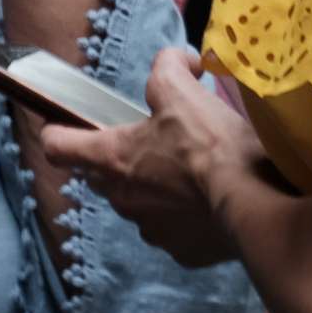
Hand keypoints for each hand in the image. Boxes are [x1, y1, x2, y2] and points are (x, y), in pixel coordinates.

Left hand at [42, 47, 256, 268]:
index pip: (58, 146)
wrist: (254, 205)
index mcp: (112, 158)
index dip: (58, 132)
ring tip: (192, 171)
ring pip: (141, 204)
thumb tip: (176, 60)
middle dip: (120, 159)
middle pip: (103, 176)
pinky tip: (212, 199)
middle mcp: (122, 199)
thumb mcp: (183, 91)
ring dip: (157, 188)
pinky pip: (175, 229)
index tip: (63, 126)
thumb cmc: (210, 146)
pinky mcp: (181, 252)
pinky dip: (187, 214)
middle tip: (154, 141)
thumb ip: (167, 68)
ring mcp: (151, 230)